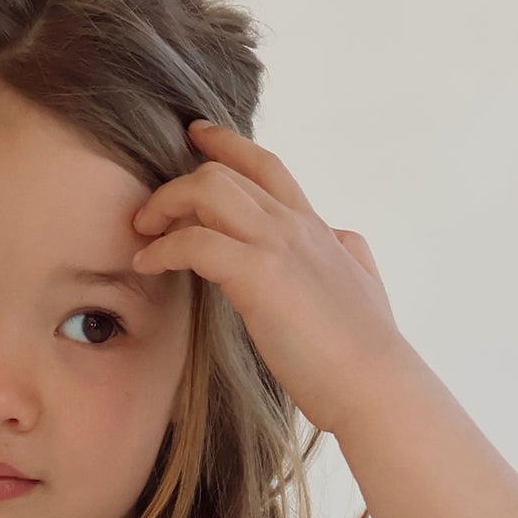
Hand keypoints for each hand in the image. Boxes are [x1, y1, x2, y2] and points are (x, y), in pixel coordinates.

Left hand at [130, 120, 408, 437]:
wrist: (375, 383)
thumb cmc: (366, 350)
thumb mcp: (364, 283)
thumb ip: (349, 254)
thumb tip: (342, 239)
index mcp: (315, 227)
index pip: (266, 166)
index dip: (227, 144)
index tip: (196, 134)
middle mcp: (294, 225)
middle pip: (225, 172)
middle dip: (178, 184)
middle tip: (149, 212)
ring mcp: (277, 245)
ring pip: (208, 190)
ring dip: (165, 205)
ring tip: (143, 232)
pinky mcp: (259, 275)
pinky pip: (195, 243)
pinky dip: (162, 249)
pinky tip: (146, 265)